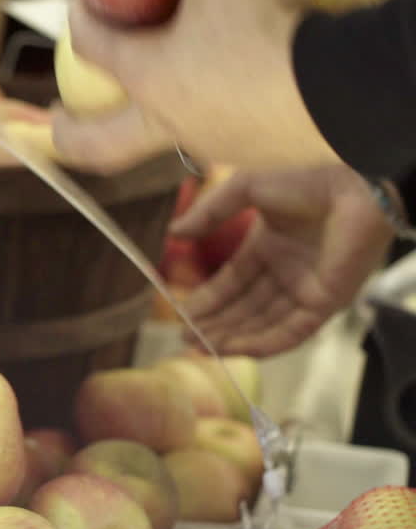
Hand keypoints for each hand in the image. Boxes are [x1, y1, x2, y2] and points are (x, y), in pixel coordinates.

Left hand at [50, 0, 342, 173]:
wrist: (348, 88)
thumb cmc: (274, 24)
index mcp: (148, 78)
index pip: (90, 48)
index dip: (77, 21)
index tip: (79, 4)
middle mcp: (169, 122)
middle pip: (96, 147)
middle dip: (66, 134)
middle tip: (55, 120)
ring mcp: (211, 145)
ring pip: (159, 142)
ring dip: (142, 123)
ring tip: (150, 95)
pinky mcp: (254, 154)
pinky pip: (215, 135)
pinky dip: (203, 114)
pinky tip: (219, 92)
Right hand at [170, 165, 393, 355]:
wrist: (354, 185)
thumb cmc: (305, 180)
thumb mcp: (245, 189)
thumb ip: (209, 212)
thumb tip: (174, 233)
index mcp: (269, 247)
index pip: (233, 284)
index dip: (207, 301)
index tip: (181, 315)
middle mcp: (286, 273)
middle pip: (245, 309)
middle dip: (214, 325)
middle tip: (185, 339)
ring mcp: (306, 290)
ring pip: (264, 325)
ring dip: (233, 338)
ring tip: (202, 347)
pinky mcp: (326, 303)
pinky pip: (292, 332)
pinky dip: (264, 343)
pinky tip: (235, 349)